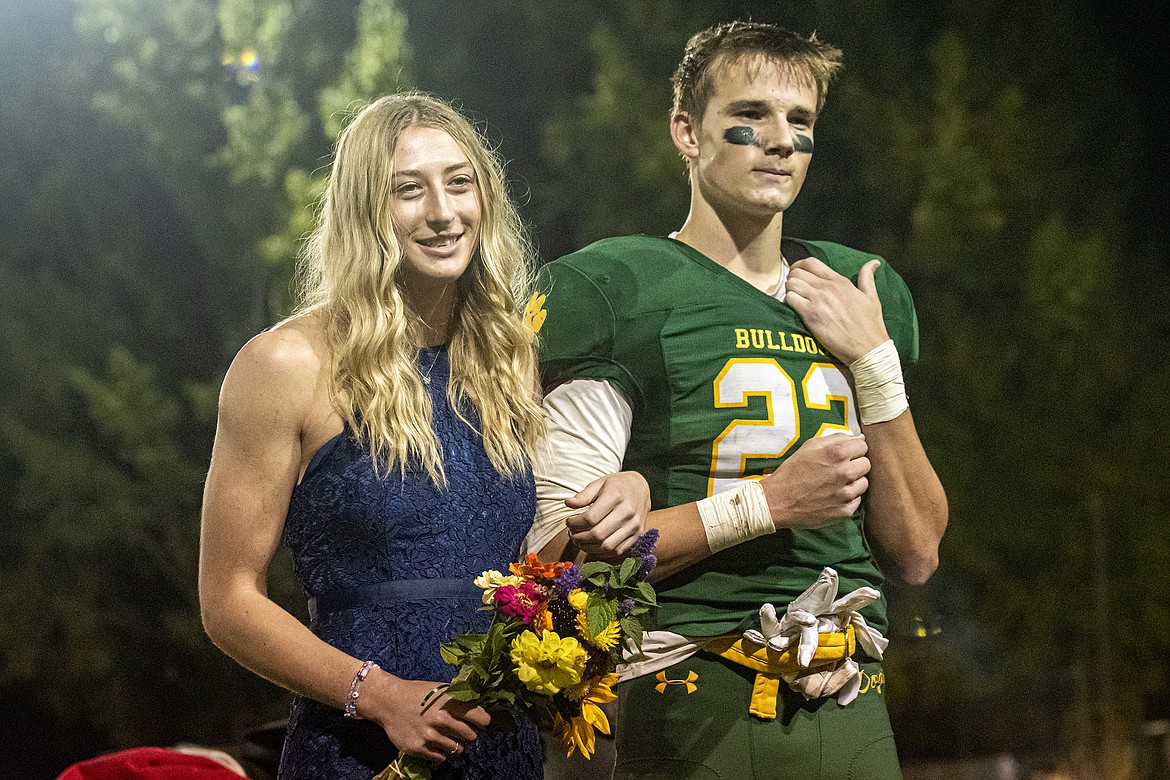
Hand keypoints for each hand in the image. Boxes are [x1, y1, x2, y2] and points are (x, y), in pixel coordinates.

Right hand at [362, 673, 490, 761]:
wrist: (388, 701)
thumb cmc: (417, 694)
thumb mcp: (439, 690)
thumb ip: (458, 699)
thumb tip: (479, 708)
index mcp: (448, 702)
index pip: (478, 716)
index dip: (483, 720)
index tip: (483, 722)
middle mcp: (441, 719)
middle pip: (471, 735)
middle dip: (470, 734)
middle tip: (464, 731)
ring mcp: (429, 735)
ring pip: (457, 748)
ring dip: (456, 744)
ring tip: (448, 737)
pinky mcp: (419, 748)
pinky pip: (441, 758)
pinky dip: (441, 753)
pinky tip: (436, 743)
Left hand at [564, 471, 649, 558]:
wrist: (640, 488)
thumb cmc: (617, 485)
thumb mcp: (599, 483)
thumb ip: (584, 495)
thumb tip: (568, 504)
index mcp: (616, 496)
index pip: (590, 518)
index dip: (575, 524)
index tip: (568, 522)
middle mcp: (628, 512)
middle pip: (597, 534)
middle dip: (579, 537)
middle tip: (571, 533)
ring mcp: (634, 526)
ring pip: (607, 546)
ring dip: (588, 547)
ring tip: (580, 540)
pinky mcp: (637, 535)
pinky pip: (617, 551)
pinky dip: (602, 552)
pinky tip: (593, 545)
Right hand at [760, 434, 869, 528]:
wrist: (778, 500)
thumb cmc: (792, 471)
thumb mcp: (809, 447)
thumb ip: (836, 438)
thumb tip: (858, 436)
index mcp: (837, 453)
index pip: (863, 444)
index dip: (853, 448)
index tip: (845, 454)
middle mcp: (845, 472)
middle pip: (866, 463)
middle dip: (855, 464)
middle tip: (839, 468)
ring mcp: (846, 493)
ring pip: (864, 483)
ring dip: (853, 481)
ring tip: (835, 483)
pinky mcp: (845, 510)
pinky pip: (857, 500)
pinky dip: (848, 497)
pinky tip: (833, 495)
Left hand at [784, 258, 887, 364]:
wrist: (867, 348)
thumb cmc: (870, 326)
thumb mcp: (872, 297)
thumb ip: (867, 277)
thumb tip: (873, 262)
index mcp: (840, 282)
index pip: (811, 263)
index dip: (799, 266)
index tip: (797, 273)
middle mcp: (828, 288)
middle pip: (797, 272)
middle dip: (792, 278)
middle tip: (795, 289)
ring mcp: (818, 301)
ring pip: (792, 284)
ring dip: (790, 290)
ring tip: (795, 299)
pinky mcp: (811, 316)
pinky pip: (790, 299)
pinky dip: (788, 302)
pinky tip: (795, 309)